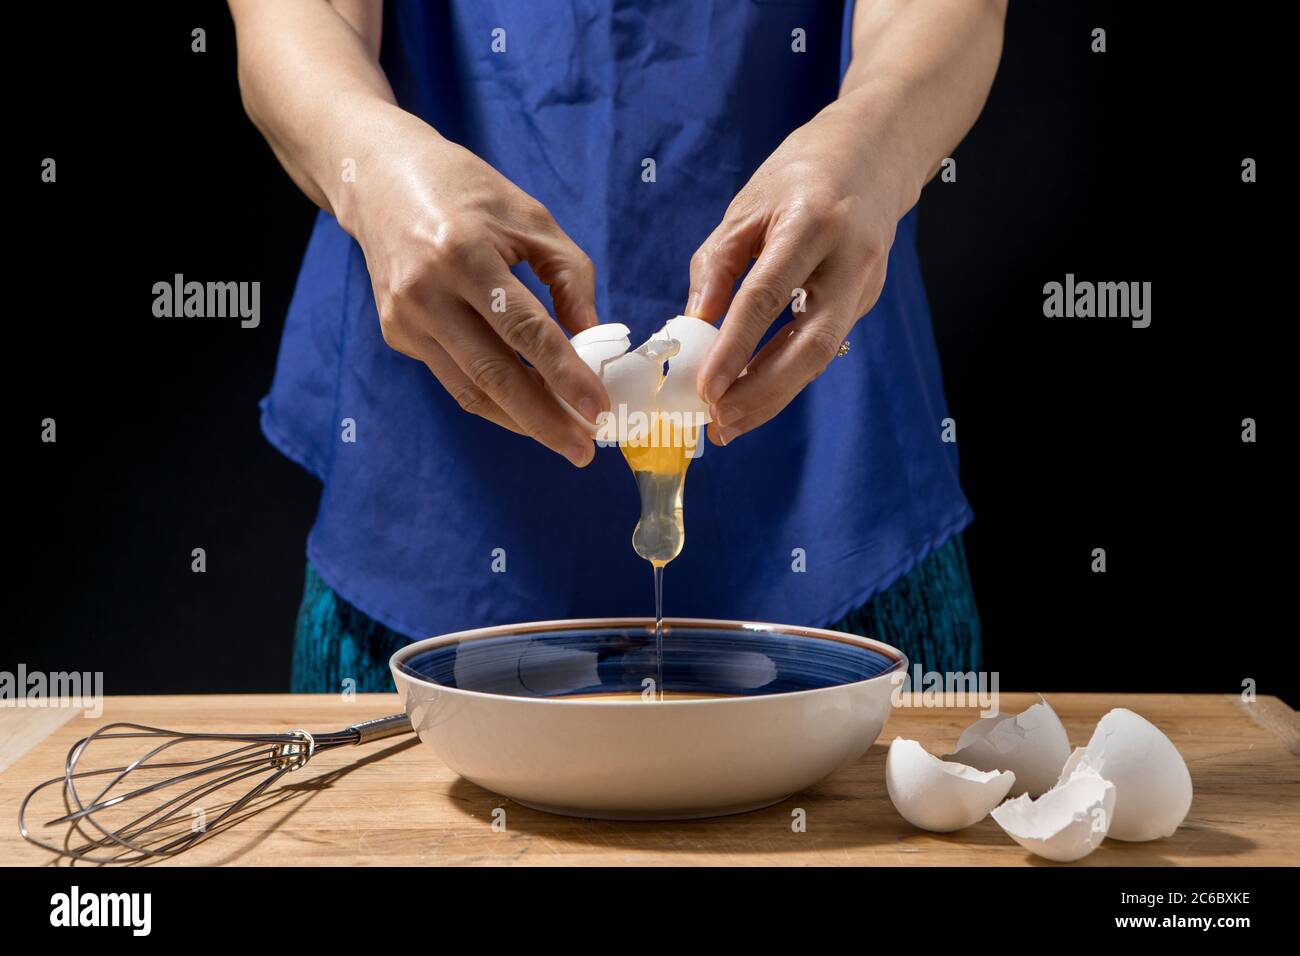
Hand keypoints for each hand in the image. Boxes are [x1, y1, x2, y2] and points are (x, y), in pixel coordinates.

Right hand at [341, 110, 608, 465]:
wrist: (378, 179)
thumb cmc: (467, 192)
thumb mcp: (531, 218)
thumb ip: (569, 279)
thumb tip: (594, 342)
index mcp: (464, 253)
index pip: (525, 329)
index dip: (565, 375)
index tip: (599, 410)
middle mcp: (427, 291)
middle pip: (494, 374)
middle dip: (544, 419)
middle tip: (584, 450)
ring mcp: (405, 318)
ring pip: (471, 389)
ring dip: (521, 421)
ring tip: (565, 438)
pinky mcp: (396, 334)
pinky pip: (454, 379)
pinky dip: (495, 400)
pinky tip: (529, 411)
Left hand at [686, 100, 918, 445]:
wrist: (874, 154)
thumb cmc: (800, 175)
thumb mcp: (746, 207)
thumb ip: (718, 267)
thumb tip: (693, 328)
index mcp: (811, 223)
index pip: (768, 295)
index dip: (735, 348)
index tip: (705, 388)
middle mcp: (849, 258)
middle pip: (810, 344)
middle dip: (763, 391)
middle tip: (720, 422)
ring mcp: (865, 283)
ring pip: (821, 356)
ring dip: (774, 396)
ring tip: (730, 423)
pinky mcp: (865, 300)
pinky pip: (821, 346)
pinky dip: (785, 377)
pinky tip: (751, 397)